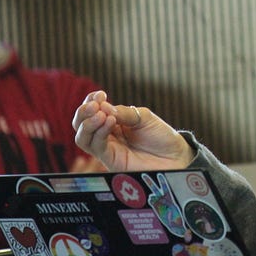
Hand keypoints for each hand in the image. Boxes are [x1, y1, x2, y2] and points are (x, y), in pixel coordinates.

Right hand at [72, 90, 194, 170]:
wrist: (175, 156)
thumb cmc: (161, 136)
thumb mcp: (144, 117)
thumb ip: (124, 113)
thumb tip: (103, 107)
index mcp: (113, 122)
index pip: (92, 111)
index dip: (90, 102)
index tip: (100, 94)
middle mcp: (107, 135)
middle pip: (80, 125)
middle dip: (83, 113)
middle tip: (95, 105)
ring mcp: (108, 149)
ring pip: (83, 138)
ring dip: (88, 123)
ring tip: (102, 114)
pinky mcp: (111, 161)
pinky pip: (97, 147)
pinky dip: (100, 132)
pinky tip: (111, 122)